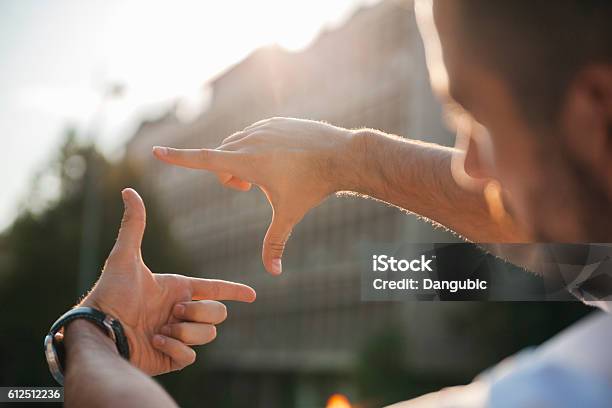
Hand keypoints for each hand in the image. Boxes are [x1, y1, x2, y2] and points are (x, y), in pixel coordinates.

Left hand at [80, 188, 255, 374]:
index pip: (215, 290)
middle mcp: (181, 312)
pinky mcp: (172, 358)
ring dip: (185, 331)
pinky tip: (155, 342)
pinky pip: (191, 355)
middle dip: (200, 312)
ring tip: (160, 330)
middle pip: (218, 314)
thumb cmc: (110, 293)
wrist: (99, 331)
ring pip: (208, 335)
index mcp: (178, 290)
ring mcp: (178, 336)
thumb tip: (128, 190)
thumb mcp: (124, 257)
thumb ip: (133, 225)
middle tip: (173, 312)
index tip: (252, 295)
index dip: (234, 291)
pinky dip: (175, 348)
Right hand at [153, 117, 359, 274]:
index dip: (178, 158)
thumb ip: (275, 243)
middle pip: (220, 158)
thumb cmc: (313, 187)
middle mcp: (249, 140)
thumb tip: (273, 273)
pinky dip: (256, 148)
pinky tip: (280, 158)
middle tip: (248, 189)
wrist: (341, 155)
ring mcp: (262, 127)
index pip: (203, 160)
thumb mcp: (288, 215)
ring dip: (240, 160)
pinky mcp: (274, 121)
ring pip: (235, 144)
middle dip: (227, 175)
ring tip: (265, 174)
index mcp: (247, 162)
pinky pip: (253, 134)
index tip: (156, 151)